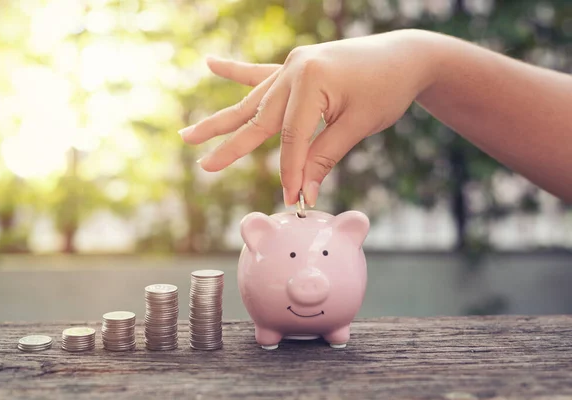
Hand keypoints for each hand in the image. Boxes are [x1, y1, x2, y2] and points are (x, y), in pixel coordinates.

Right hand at [179, 29, 436, 205]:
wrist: (405, 56)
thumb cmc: (387, 88)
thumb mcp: (358, 124)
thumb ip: (325, 155)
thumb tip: (303, 190)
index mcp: (311, 81)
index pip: (292, 136)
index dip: (290, 170)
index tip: (291, 198)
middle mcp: (294, 70)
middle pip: (259, 118)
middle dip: (231, 145)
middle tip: (204, 165)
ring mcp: (292, 66)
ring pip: (252, 100)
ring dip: (221, 119)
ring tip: (188, 134)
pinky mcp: (296, 66)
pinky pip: (261, 73)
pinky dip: (236, 72)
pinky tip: (211, 64)